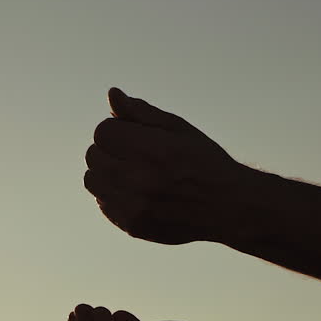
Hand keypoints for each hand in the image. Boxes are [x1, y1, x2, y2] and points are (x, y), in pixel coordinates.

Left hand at [83, 88, 254, 244]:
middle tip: (137, 155)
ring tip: (134, 173)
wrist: (228, 206)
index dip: (118, 130)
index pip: (102, 132)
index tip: (137, 137)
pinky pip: (103, 204)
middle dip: (111, 150)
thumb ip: (141, 112)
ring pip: (92, 181)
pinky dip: (114, 196)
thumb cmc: (203, 161)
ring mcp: (133, 206)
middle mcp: (138, 179)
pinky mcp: (132, 226)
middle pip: (93, 155)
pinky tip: (138, 193)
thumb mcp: (177, 128)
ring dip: (107, 173)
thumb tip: (112, 94)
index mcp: (151, 149)